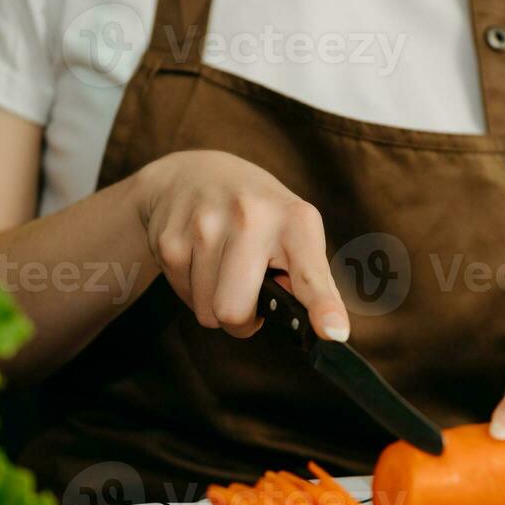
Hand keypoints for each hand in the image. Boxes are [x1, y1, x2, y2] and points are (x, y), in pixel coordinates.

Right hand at [134, 150, 349, 340]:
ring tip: (221, 267)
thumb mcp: (292, 228)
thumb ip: (309, 277)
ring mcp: (205, 226)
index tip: (335, 332)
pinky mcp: (170, 238)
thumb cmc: (254, 212)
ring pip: (207, 312)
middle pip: (235, 312)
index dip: (322, 306)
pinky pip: (184, 298)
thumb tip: (328, 326)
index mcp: (294, 220)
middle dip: (241, 320)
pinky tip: (199, 259)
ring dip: (214, 302)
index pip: (310, 272)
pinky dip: (193, 290)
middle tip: (247, 295)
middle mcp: (250, 216)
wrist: (190, 173)